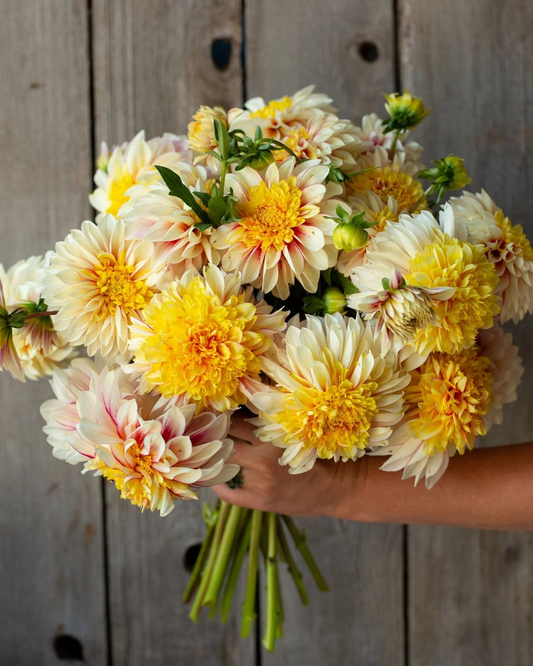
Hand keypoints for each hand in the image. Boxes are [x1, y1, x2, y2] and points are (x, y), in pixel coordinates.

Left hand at [213, 412, 360, 516]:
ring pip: (224, 465)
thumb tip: (244, 401)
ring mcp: (260, 483)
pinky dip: (218, 485)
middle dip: (218, 436)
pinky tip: (215, 477)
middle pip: (226, 443)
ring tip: (214, 450)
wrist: (335, 488)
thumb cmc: (319, 455)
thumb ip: (272, 422)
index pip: (238, 421)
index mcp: (274, 437)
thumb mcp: (297, 432)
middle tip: (212, 430)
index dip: (225, 415)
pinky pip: (229, 494)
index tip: (218, 411)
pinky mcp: (259, 502)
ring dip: (219, 457)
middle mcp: (263, 460)